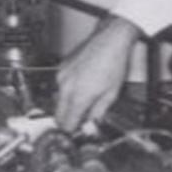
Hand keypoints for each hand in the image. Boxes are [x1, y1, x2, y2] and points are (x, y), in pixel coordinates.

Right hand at [55, 15, 140, 130]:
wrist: (110, 40)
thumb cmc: (113, 62)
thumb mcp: (112, 93)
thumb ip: (98, 112)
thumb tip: (92, 121)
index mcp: (78, 96)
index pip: (67, 123)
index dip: (72, 131)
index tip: (77, 131)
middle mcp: (66, 86)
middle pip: (58, 114)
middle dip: (67, 120)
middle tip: (79, 120)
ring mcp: (62, 75)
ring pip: (58, 99)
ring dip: (68, 104)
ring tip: (85, 99)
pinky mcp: (62, 67)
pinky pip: (61, 85)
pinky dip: (68, 89)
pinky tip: (83, 85)